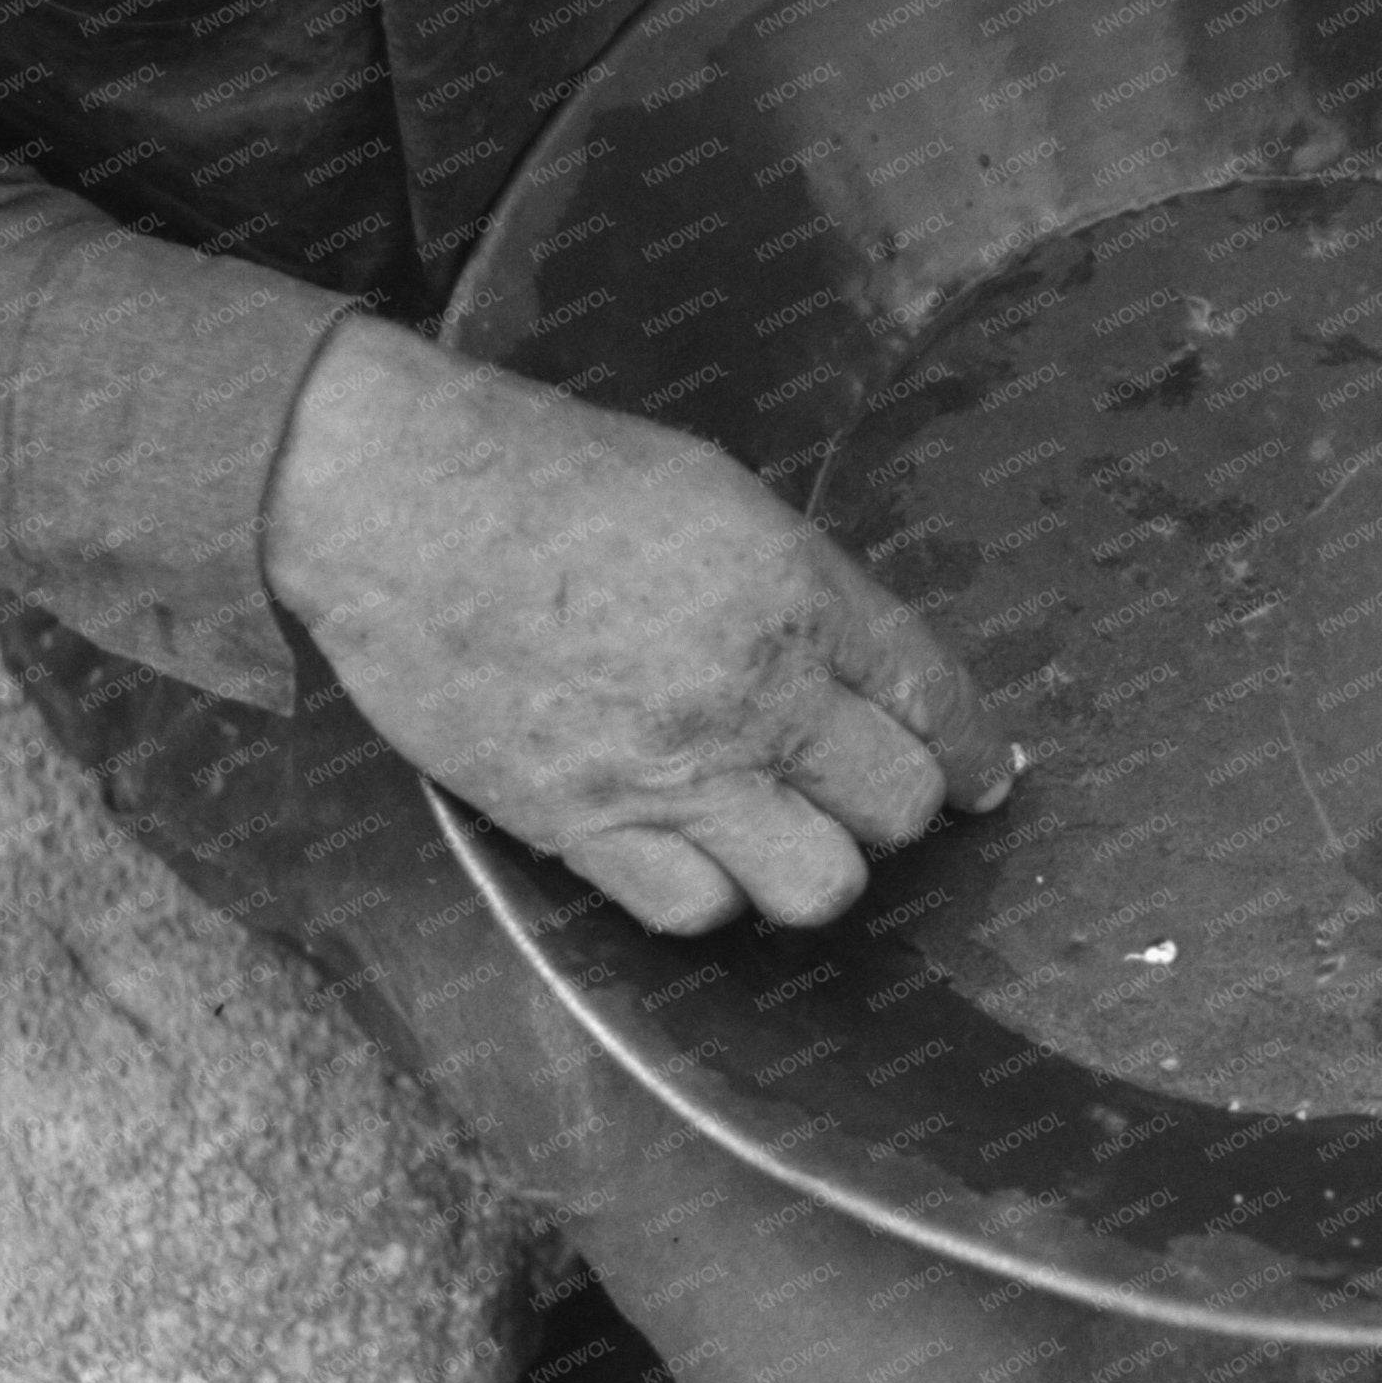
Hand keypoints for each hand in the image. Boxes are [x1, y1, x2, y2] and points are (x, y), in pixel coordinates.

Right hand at [261, 316, 1015, 933]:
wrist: (400, 502)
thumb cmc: (547, 475)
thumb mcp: (714, 493)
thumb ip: (798, 586)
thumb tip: (858, 662)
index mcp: (794, 591)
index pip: (930, 697)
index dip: (970, 751)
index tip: (981, 779)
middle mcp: (751, 688)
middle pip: (896, 805)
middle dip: (894, 804)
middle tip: (857, 790)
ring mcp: (670, 766)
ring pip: (817, 883)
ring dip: (812, 862)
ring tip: (777, 829)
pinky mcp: (583, 821)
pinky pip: (693, 907)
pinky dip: (705, 889)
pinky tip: (688, 848)